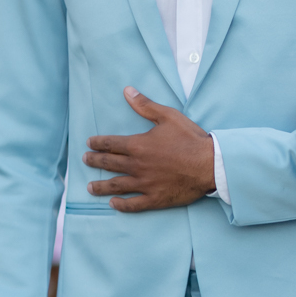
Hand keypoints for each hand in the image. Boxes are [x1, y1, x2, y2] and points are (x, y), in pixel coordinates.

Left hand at [84, 87, 215, 209]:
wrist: (209, 164)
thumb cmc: (190, 139)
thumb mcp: (168, 116)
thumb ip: (145, 105)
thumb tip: (127, 91)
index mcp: (138, 145)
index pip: (110, 144)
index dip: (97, 143)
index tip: (89, 144)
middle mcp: (137, 166)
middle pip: (109, 164)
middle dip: (94, 161)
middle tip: (85, 160)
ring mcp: (145, 184)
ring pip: (116, 186)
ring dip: (101, 186)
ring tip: (90, 187)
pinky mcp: (155, 198)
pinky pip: (133, 205)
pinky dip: (121, 205)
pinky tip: (113, 204)